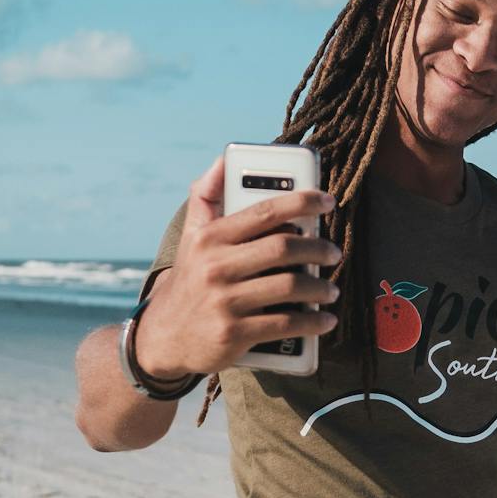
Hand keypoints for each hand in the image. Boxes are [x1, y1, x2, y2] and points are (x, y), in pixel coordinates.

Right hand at [133, 155, 341, 379]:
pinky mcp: (234, 334)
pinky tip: (325, 319)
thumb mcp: (190, 237)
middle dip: (318, 248)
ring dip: (320, 287)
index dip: (301, 202)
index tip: (328, 201)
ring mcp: (225, 302)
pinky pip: (285, 324)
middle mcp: (216, 267)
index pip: (264, 212)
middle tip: (333, 253)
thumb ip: (206, 196)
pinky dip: (312, 322)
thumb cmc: (190, 281)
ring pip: (289, 287)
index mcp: (210, 238)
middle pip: (283, 249)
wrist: (163, 338)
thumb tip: (223, 159)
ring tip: (331, 288)